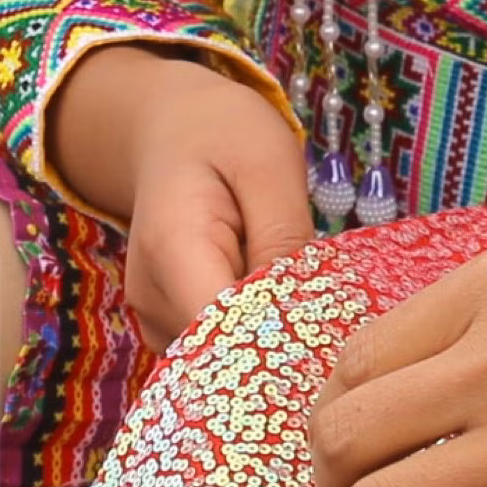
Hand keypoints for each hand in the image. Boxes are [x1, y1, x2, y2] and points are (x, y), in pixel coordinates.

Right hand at [48, 46, 317, 345]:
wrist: (171, 128)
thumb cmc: (224, 135)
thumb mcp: (270, 164)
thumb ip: (283, 238)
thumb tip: (300, 317)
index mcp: (174, 248)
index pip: (227, 331)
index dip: (282, 347)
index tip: (335, 342)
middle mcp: (151, 297)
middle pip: (225, 353)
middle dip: (284, 347)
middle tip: (335, 319)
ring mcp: (154, 317)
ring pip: (224, 358)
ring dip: (271, 340)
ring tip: (303, 297)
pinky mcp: (168, 325)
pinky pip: (218, 349)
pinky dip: (254, 335)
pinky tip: (277, 302)